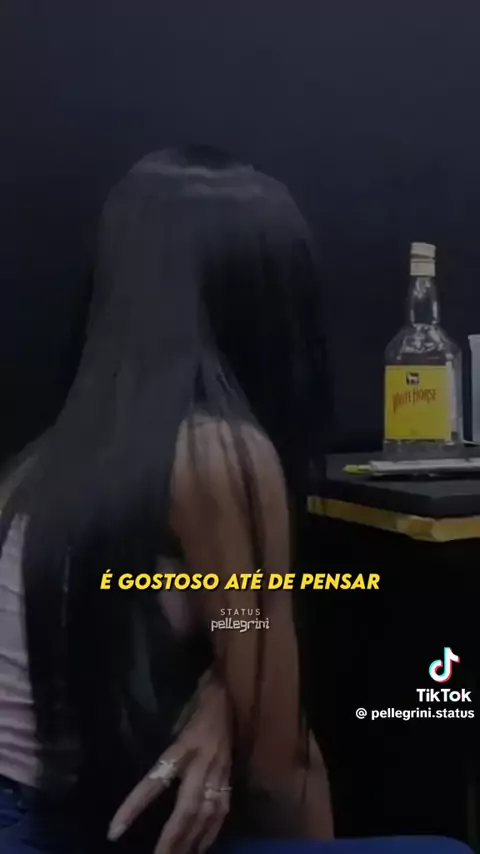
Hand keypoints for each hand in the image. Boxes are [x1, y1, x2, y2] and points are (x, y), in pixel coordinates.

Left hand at [107, 672, 231, 853]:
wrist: (234, 692)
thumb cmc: (199, 702)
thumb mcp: (177, 719)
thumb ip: (168, 749)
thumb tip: (155, 777)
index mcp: (185, 745)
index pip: (155, 780)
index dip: (135, 806)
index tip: (114, 831)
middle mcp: (203, 762)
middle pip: (186, 809)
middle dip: (171, 840)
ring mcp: (220, 772)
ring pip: (205, 815)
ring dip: (190, 842)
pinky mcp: (231, 777)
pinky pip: (221, 811)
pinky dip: (210, 833)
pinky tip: (201, 848)